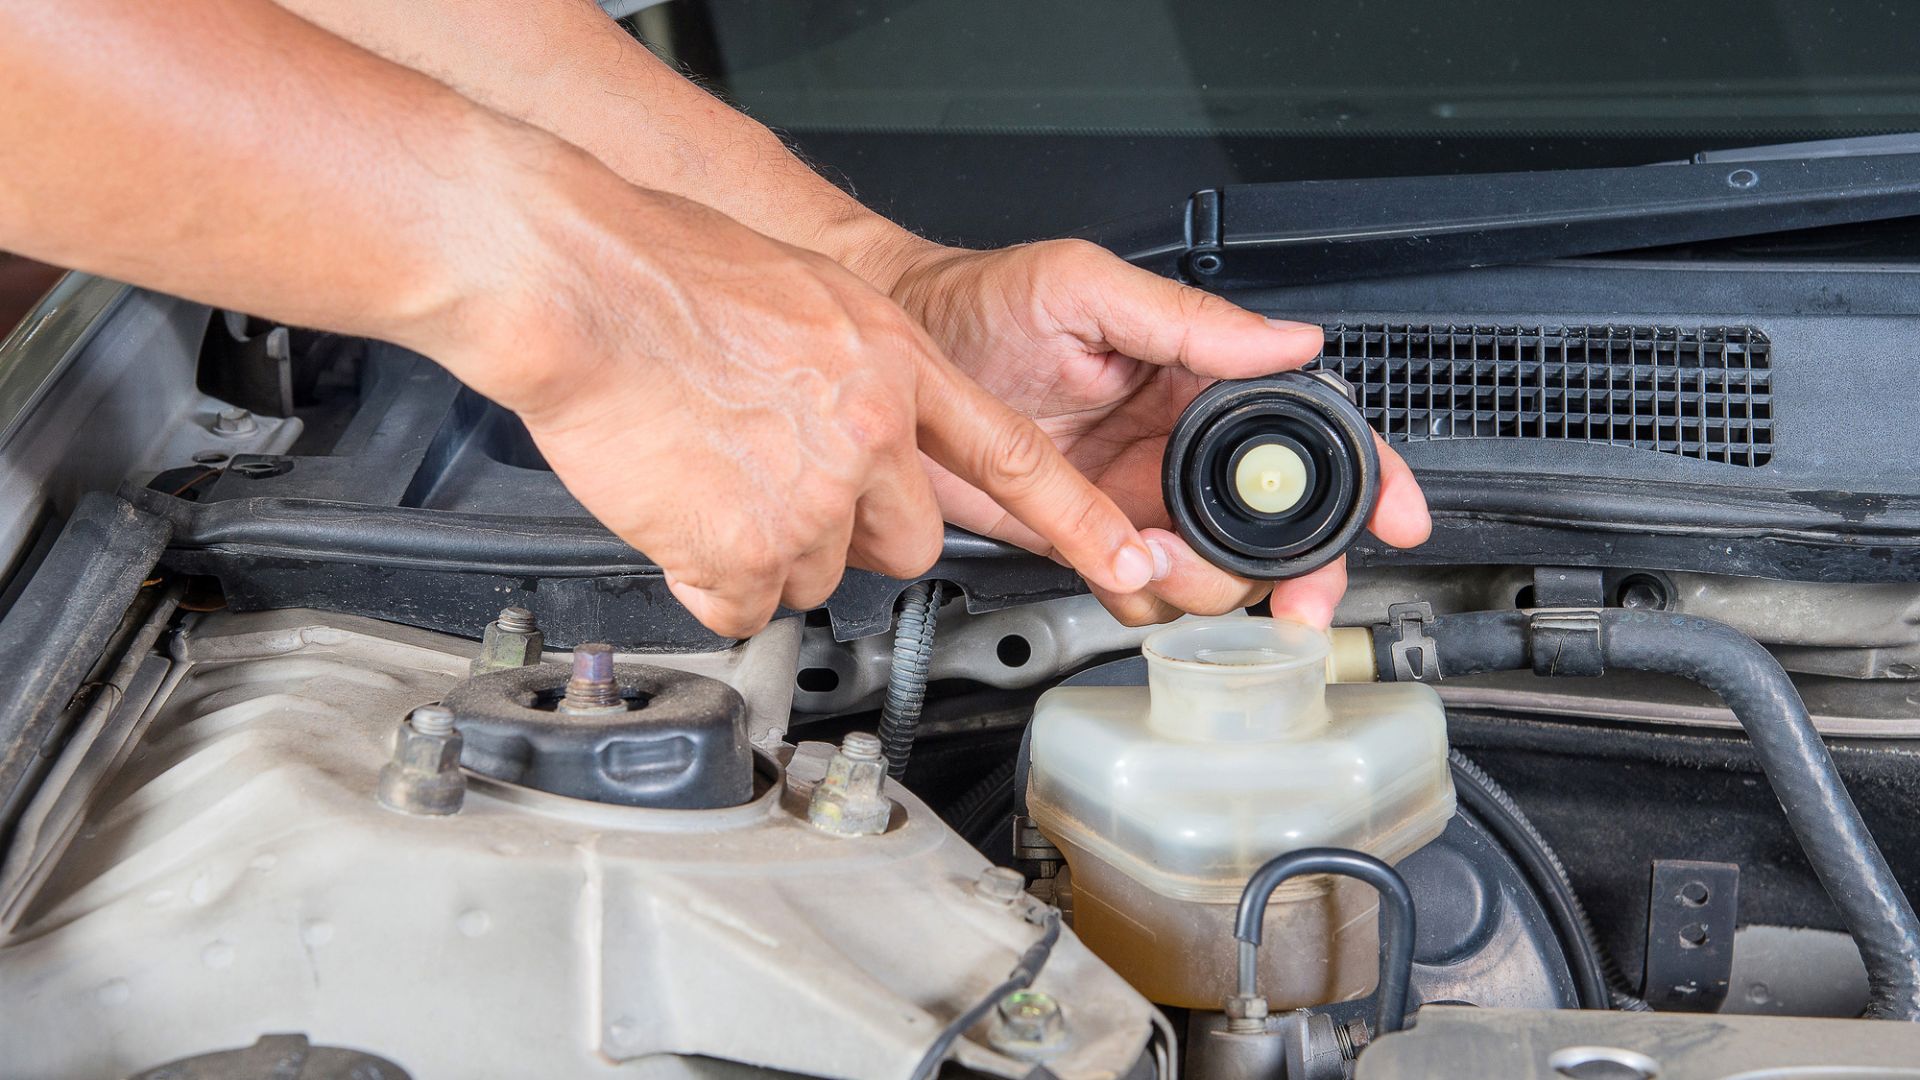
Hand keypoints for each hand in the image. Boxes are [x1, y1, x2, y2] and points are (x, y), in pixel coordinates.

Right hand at [414, 157, 1157, 637]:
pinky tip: (680, 506)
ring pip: (819, 576)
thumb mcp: (810, 301)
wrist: (581, 281)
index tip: (1130, 564)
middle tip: (785, 484)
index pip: (1014, 460)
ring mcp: (812, 499)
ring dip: (770, 551)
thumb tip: (872, 430)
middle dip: (856, 532)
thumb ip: (862, 375)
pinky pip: (743, 602)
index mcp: (896, 364)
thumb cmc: (671, 273)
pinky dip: (709, 574)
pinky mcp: (746, 551)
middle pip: (911, 541)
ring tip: (715, 476)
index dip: (1078, 521)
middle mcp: (870, 436)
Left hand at [887, 239, 1430, 626]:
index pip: (1307, 430)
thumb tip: (1289, 338)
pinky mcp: (1086, 538)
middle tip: (1288, 596)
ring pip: (1215, 575)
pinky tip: (1112, 565)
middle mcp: (1179, 445)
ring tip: (1151, 554)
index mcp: (1199, 379)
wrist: (892, 354)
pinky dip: (1138, 597)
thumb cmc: (978, 302)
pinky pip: (1140, 592)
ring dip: (1203, 587)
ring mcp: (1137, 498)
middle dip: (1296, 569)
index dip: (1365, 476)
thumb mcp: (1085, 288)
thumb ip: (1188, 321)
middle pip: (1278, 527)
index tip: (1395, 517)